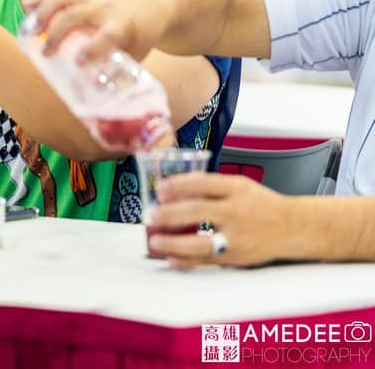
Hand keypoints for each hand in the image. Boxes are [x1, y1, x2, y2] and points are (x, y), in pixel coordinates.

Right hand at [25, 0, 166, 62]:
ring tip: (29, 31)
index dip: (93, 48)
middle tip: (46, 53)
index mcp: (123, 26)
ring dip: (41, 13)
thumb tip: (95, 99)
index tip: (79, 63)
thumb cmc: (139, 37)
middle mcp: (105, 9)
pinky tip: (27, 7)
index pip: (108, 35)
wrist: (148, 6)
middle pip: (74, 15)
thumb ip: (115, 73)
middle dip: (56, 33)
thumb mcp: (135, 54)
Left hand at [145, 173, 292, 267]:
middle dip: (170, 213)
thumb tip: (172, 190)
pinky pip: (207, 261)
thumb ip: (210, 186)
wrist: (293, 227)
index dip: (178, 185)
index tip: (160, 189)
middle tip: (151, 215)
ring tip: (155, 240)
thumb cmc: (261, 204)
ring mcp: (237, 237)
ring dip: (173, 242)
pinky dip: (187, 261)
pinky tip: (171, 258)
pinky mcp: (236, 257)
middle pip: (198, 210)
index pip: (203, 182)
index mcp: (237, 189)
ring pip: (201, 242)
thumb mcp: (239, 186)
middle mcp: (237, 212)